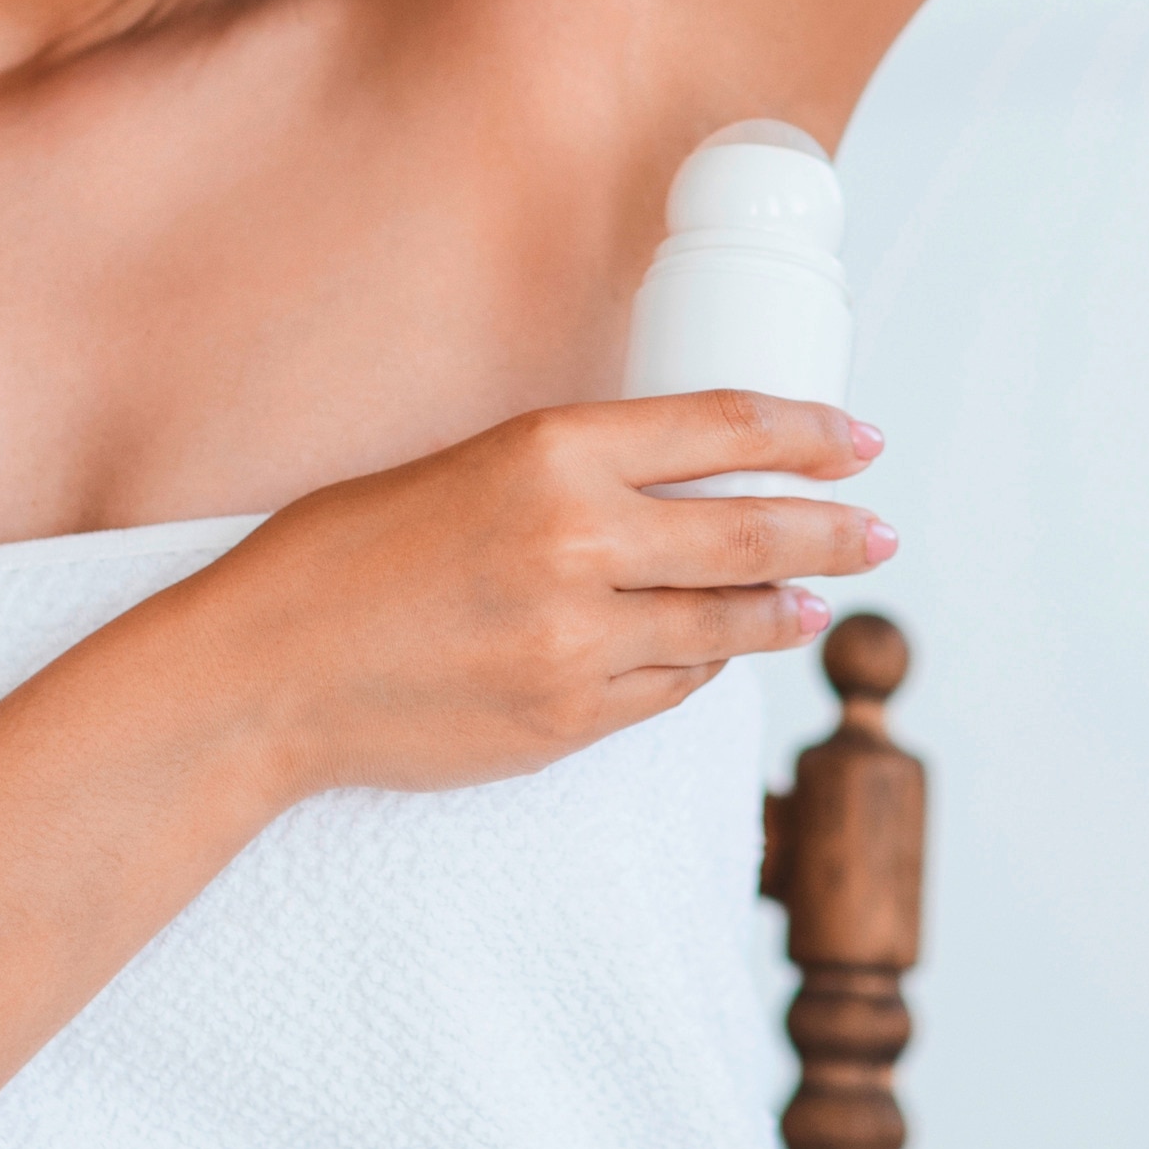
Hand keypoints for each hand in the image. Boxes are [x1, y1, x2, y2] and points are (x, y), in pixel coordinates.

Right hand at [172, 390, 892, 800]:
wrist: (268, 672)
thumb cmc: (342, 554)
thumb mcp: (460, 468)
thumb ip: (564, 475)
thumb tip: (671, 483)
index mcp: (547, 450)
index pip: (720, 427)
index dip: (806, 433)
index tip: (859, 440)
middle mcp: (577, 539)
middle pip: (751, 533)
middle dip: (832, 532)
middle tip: (880, 530)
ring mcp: (578, 640)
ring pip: (723, 623)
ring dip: (780, 611)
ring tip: (814, 603)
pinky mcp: (567, 720)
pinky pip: (668, 688)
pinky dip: (698, 664)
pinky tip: (709, 652)